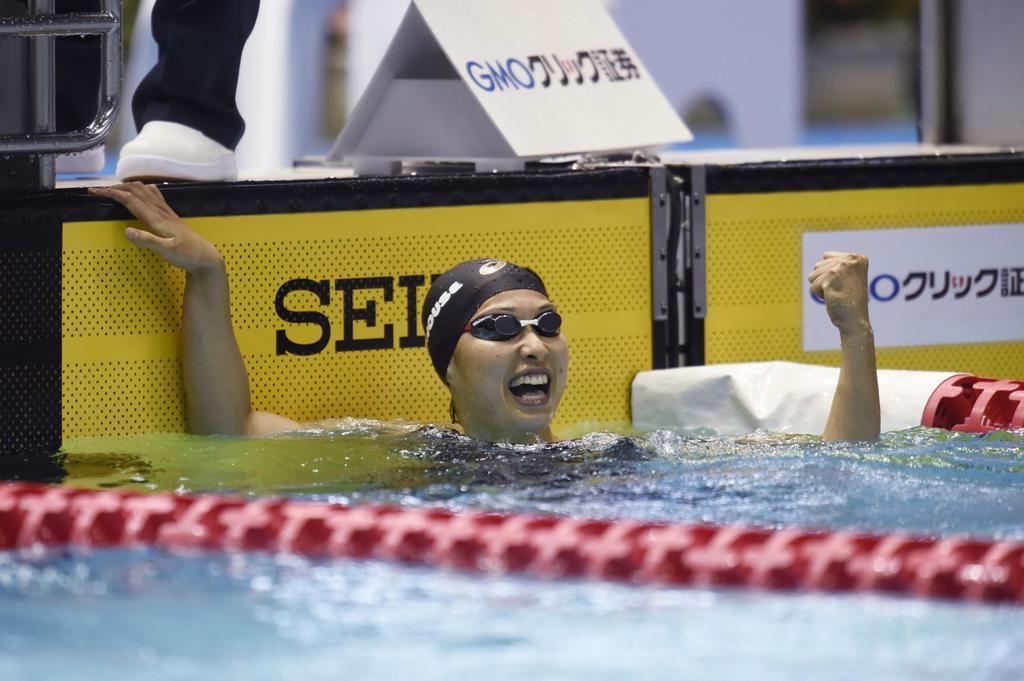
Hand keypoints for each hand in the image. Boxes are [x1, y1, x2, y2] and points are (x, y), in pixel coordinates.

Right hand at [89, 182, 222, 273]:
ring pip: (145, 191)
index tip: (94, 191)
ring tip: (113, 188)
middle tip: (97, 190)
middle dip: (115, 188)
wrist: (206, 257)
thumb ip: (148, 241)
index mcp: (156, 218)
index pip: (130, 200)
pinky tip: (142, 188)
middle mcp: (160, 211)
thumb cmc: (187, 256)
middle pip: (135, 192)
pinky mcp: (170, 216)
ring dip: (127, 187)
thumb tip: (127, 231)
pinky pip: (155, 196)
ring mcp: (166, 212)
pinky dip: (143, 189)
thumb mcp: (167, 251)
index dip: (111, 193)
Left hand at [808, 251, 871, 336]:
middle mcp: (851, 259)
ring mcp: (841, 267)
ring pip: (813, 275)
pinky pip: (812, 287)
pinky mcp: (831, 278)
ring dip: (820, 288)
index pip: (826, 257)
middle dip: (823, 281)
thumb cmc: (849, 300)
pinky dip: (819, 295)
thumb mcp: (848, 276)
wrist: (855, 320)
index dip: (829, 274)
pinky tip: (833, 298)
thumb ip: (838, 263)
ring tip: (836, 294)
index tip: (844, 284)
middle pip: (817, 265)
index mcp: (858, 257)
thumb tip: (825, 255)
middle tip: (840, 290)